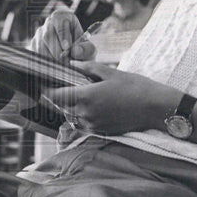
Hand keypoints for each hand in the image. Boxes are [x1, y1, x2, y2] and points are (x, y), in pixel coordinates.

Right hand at [28, 8, 96, 61]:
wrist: (74, 57)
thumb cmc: (81, 50)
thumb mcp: (89, 49)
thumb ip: (86, 49)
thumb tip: (75, 50)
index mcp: (64, 17)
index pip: (59, 21)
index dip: (63, 35)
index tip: (67, 47)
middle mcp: (50, 22)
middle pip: (48, 34)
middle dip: (56, 51)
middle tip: (65, 62)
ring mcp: (40, 33)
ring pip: (41, 45)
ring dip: (51, 58)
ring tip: (62, 66)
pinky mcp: (34, 44)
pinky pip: (36, 52)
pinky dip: (45, 61)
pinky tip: (54, 66)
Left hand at [45, 62, 180, 135]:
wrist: (154, 108)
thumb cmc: (134, 87)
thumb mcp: (110, 73)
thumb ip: (87, 69)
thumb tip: (71, 64)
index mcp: (86, 97)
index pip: (57, 96)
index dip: (47, 91)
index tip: (43, 85)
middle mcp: (87, 113)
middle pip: (62, 107)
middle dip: (58, 98)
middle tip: (59, 88)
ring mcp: (94, 125)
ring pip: (72, 117)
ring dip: (70, 108)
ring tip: (76, 96)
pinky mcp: (102, 131)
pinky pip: (84, 125)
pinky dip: (81, 117)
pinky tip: (89, 107)